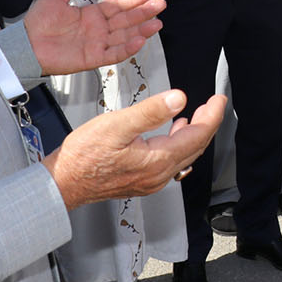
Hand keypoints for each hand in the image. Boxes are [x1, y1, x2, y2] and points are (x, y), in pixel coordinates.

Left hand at [25, 0, 166, 74]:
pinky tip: (139, 40)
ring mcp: (97, 44)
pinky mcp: (93, 58)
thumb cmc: (38, 22)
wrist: (26, 45)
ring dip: (141, 30)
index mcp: (91, 15)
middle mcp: (98, 29)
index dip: (133, 0)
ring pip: (124, 36)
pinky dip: (127, 48)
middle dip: (143, 13)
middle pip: (125, 20)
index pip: (117, 6)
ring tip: (157, 23)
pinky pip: (113, 54)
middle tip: (160, 4)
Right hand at [43, 90, 226, 208]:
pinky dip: (177, 144)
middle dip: (207, 124)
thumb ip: (150, 112)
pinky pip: (170, 162)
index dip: (212, 115)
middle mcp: (159, 175)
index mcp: (158, 160)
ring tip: (196, 115)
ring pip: (184, 155)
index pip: (198, 136)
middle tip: (213, 105)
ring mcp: (151, 181)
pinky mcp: (141, 181)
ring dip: (193, 134)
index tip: (218, 100)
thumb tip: (178, 99)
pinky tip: (171, 133)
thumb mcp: (117, 125)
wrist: (63, 182)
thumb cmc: (83, 156)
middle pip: (195, 147)